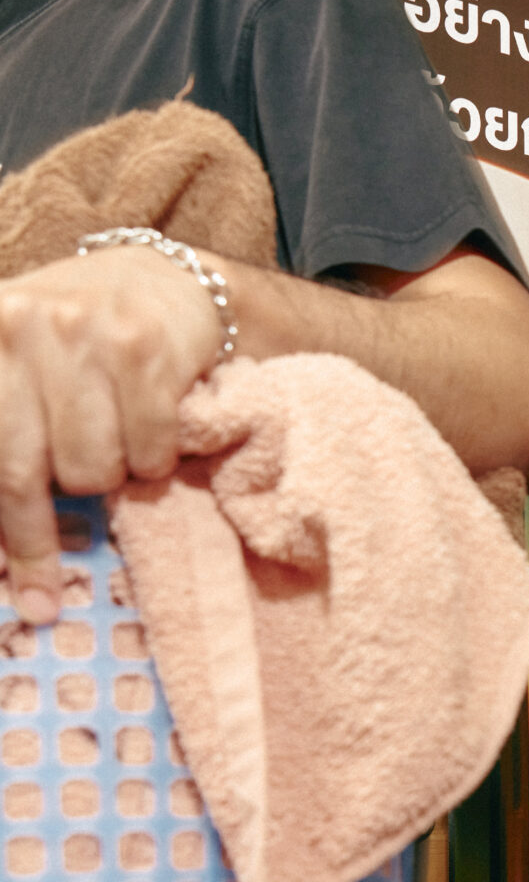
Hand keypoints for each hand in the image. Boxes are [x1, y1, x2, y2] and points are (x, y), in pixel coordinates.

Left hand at [0, 244, 223, 618]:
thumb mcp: (14, 369)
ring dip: (114, 470)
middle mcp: (15, 326)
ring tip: (116, 436)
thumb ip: (4, 438)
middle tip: (85, 499)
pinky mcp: (140, 345)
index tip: (34, 599)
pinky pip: (148, 451)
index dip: (14, 540)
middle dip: (65, 502)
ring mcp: (77, 332)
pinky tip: (153, 425)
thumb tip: (0, 553)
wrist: (160, 281)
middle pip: (37, 474)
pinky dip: (157, 455)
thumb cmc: (75, 341)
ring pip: (95, 469)